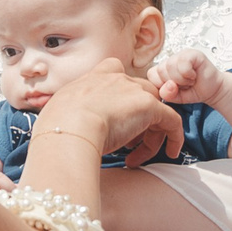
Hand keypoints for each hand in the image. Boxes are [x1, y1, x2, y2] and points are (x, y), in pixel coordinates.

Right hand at [42, 62, 182, 169]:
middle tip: (126, 145)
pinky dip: (174, 137)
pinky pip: (172, 121)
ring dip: (150, 135)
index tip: (115, 118)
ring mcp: (134, 90)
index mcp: (93, 78)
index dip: (121, 95)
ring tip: (136, 157)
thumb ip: (69, 112)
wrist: (69, 128)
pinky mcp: (149, 106)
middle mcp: (116, 78)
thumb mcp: (58, 112)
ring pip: (154, 109)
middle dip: (136, 120)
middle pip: (138, 94)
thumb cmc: (57, 127)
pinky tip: (172, 153)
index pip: (115, 73)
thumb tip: (63, 124)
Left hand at [148, 47, 225, 107]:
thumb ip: (167, 94)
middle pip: (161, 70)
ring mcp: (181, 54)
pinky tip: (194, 75)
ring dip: (182, 79)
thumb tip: (167, 86)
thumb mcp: (177, 97)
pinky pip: (183, 63)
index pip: (151, 74)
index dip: (162, 85)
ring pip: (170, 66)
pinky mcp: (192, 53)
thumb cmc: (194, 91)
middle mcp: (171, 59)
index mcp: (164, 68)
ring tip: (190, 80)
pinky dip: (188, 74)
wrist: (213, 90)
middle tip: (184, 84)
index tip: (174, 88)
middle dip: (173, 82)